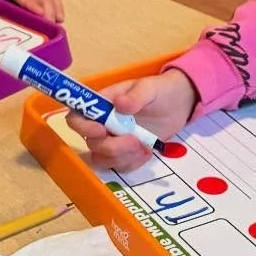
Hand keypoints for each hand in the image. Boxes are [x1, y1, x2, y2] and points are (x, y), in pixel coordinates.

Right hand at [65, 68, 198, 169]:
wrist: (178, 105)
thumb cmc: (159, 90)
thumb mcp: (150, 88)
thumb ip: (135, 96)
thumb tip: (118, 104)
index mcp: (102, 105)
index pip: (77, 118)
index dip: (82, 127)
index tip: (101, 131)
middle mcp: (103, 125)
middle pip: (91, 143)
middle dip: (111, 146)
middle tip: (134, 139)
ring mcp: (114, 141)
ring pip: (103, 159)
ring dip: (122, 156)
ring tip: (143, 145)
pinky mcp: (126, 154)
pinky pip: (120, 166)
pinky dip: (133, 162)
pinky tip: (146, 150)